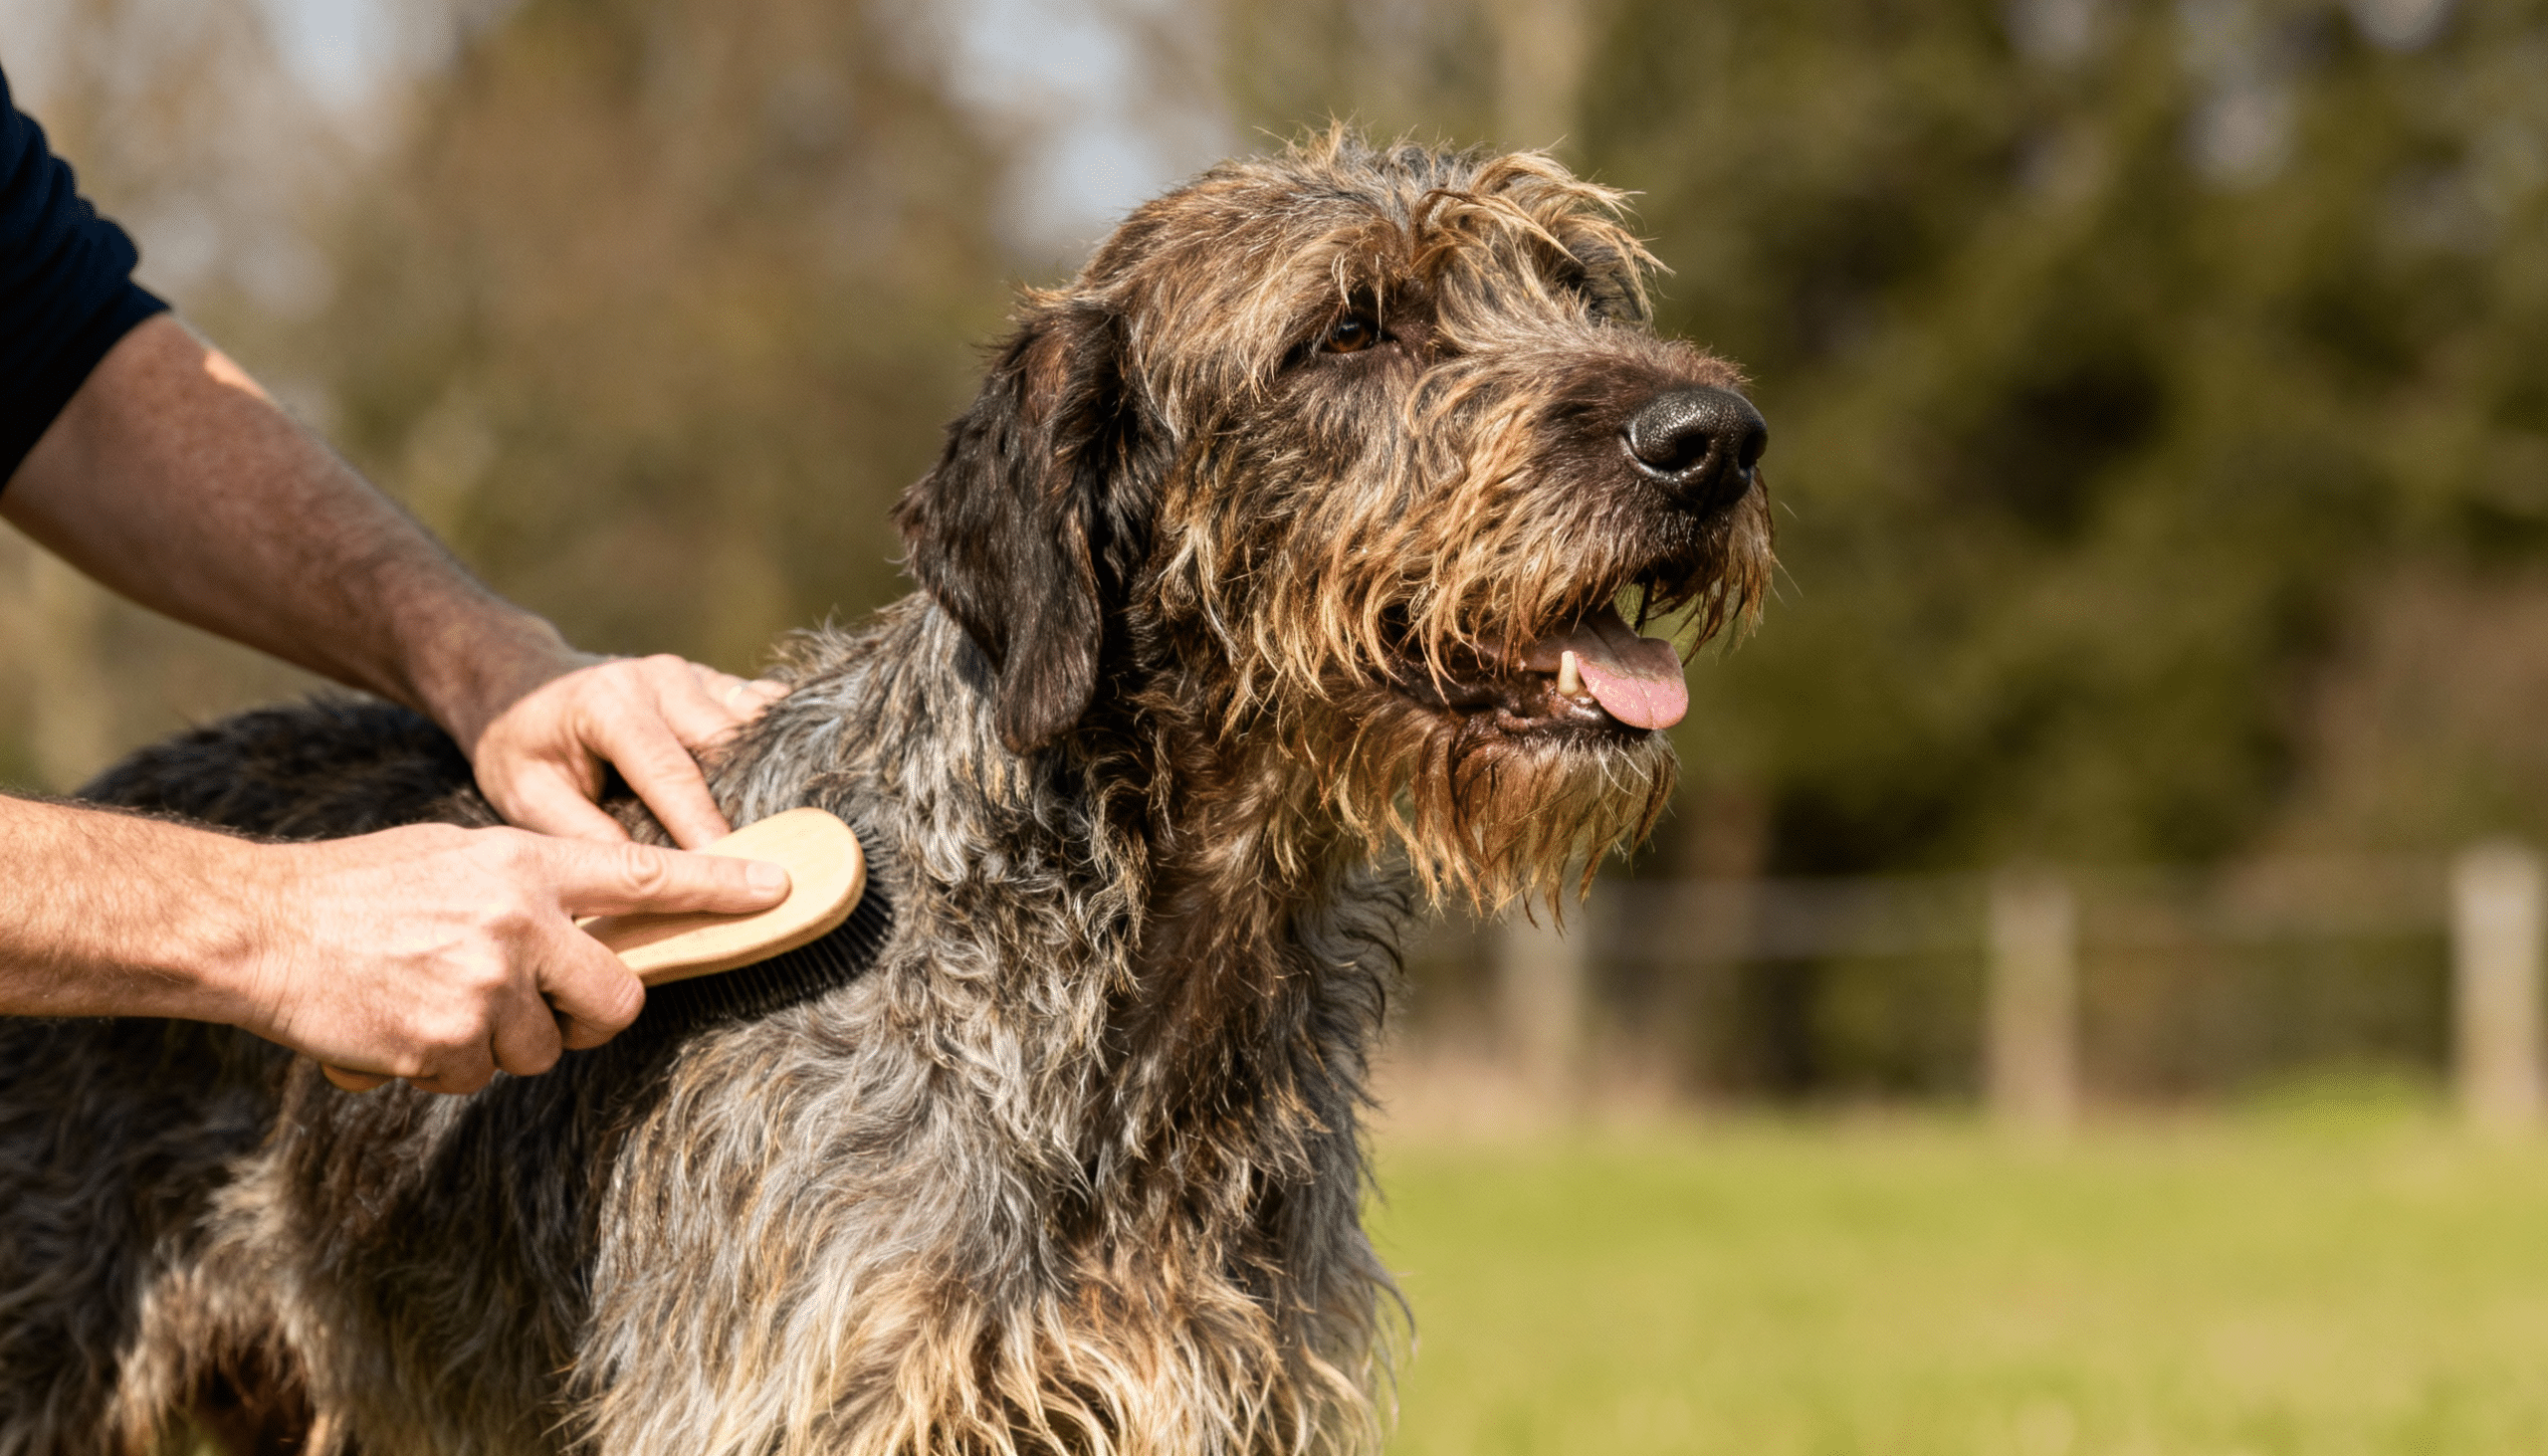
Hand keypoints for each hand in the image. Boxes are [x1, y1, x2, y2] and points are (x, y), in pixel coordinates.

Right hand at [230, 823, 789, 1093]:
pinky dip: (447, 1065)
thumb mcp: (461, 858)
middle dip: (592, 1015)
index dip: (721, 888)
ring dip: (504, 1041)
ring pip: (545, 1049)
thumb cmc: (366, 888)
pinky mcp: (444, 1044)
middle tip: (548, 1003)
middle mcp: (519, 922)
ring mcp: (484, 986)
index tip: (781, 890)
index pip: (647, 877)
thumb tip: (602, 932)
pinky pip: (479, 1077)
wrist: (263, 926)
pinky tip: (404, 1024)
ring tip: (440, 997)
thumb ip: (535, 890)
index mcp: (527, 863)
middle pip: (618, 999)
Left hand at [467, 654, 789, 848]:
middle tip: (766, 859)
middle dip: (750, 801)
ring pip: (756, 725)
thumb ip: (585, 834)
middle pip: (727, 745)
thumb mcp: (527, 796)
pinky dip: (777, 751)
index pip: (671, 772)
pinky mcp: (717, 681)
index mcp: (610, 702)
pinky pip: (762, 714)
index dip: (703, 825)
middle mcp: (661, 679)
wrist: (522, 685)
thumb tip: (648, 882)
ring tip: (786, 829)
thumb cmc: (520, 746)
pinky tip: (783, 791)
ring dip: (772, 774)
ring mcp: (696, 674)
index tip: (730, 871)